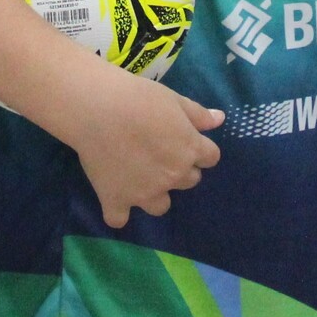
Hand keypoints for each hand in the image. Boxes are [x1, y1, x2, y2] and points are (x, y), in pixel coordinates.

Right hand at [62, 67, 223, 227]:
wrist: (97, 108)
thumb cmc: (138, 97)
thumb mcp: (174, 99)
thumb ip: (198, 115)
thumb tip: (220, 119)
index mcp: (190, 150)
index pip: (211, 158)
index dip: (199, 149)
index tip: (182, 139)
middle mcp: (173, 176)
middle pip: (189, 181)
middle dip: (178, 169)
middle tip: (157, 152)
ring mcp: (145, 193)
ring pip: (160, 206)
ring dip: (154, 195)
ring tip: (138, 177)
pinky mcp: (116, 200)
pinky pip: (119, 219)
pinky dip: (117, 211)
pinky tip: (113, 197)